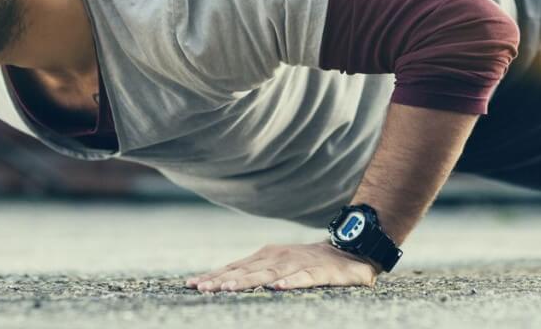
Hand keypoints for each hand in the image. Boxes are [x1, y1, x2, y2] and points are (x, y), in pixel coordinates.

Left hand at [185, 241, 377, 292]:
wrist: (348, 252)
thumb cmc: (307, 262)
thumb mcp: (277, 264)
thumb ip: (254, 272)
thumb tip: (222, 281)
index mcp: (266, 256)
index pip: (235, 267)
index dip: (214, 276)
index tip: (192, 285)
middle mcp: (278, 257)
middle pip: (247, 271)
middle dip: (223, 280)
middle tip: (203, 288)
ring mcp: (298, 263)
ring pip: (269, 274)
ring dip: (249, 280)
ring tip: (231, 288)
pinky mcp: (319, 272)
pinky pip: (303, 278)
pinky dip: (290, 282)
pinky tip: (278, 287)